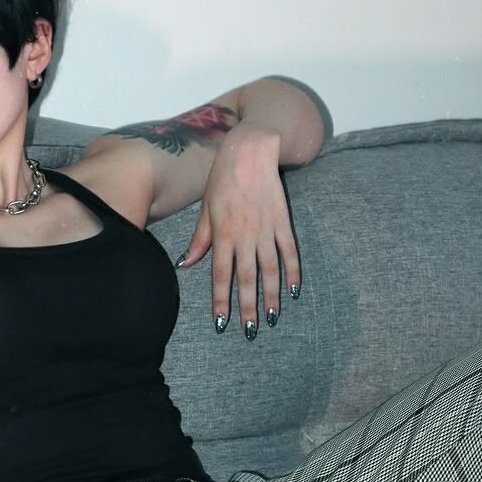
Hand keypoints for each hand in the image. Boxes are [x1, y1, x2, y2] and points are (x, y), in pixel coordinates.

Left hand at [175, 125, 299, 338]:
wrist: (250, 151)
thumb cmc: (222, 178)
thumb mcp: (206, 208)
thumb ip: (200, 238)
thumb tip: (187, 263)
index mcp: (223, 234)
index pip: (220, 275)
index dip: (221, 300)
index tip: (222, 322)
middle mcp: (245, 236)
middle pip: (246, 278)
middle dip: (247, 307)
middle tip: (249, 331)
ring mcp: (266, 230)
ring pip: (270, 270)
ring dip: (270, 296)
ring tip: (271, 318)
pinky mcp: (283, 221)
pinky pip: (289, 252)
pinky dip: (293, 272)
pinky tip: (294, 290)